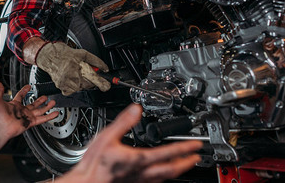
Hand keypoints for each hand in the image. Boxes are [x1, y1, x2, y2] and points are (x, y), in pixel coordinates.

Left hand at [0, 82, 58, 138]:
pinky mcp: (31, 122)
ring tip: (53, 102)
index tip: (29, 86)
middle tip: (45, 96)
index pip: (21, 96)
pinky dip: (49, 116)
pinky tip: (55, 113)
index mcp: (14, 105)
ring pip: (40, 111)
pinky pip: (42, 119)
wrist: (1, 127)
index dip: (25, 90)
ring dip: (47, 107)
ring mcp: (27, 117)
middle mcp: (22, 111)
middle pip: (33, 104)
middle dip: (40, 100)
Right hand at [35, 42, 110, 95]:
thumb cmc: (64, 53)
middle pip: (87, 85)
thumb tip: (104, 68)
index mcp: (76, 65)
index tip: (107, 86)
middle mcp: (70, 74)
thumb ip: (95, 61)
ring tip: (75, 74)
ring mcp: (64, 81)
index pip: (92, 77)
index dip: (101, 82)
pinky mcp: (60, 86)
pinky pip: (71, 91)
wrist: (49, 56)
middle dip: (89, 80)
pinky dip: (72, 86)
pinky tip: (70, 78)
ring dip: (80, 83)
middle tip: (84, 73)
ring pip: (79, 88)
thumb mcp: (82, 53)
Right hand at [57, 104, 201, 182]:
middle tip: (197, 157)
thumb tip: (136, 109)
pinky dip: (164, 178)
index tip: (196, 144)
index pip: (168, 152)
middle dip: (187, 162)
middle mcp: (142, 172)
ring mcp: (139, 181)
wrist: (87, 182)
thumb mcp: (107, 136)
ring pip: (165, 177)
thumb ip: (124, 122)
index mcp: (139, 158)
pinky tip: (162, 176)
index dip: (185, 148)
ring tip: (185, 166)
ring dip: (178, 171)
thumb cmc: (95, 164)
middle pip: (172, 169)